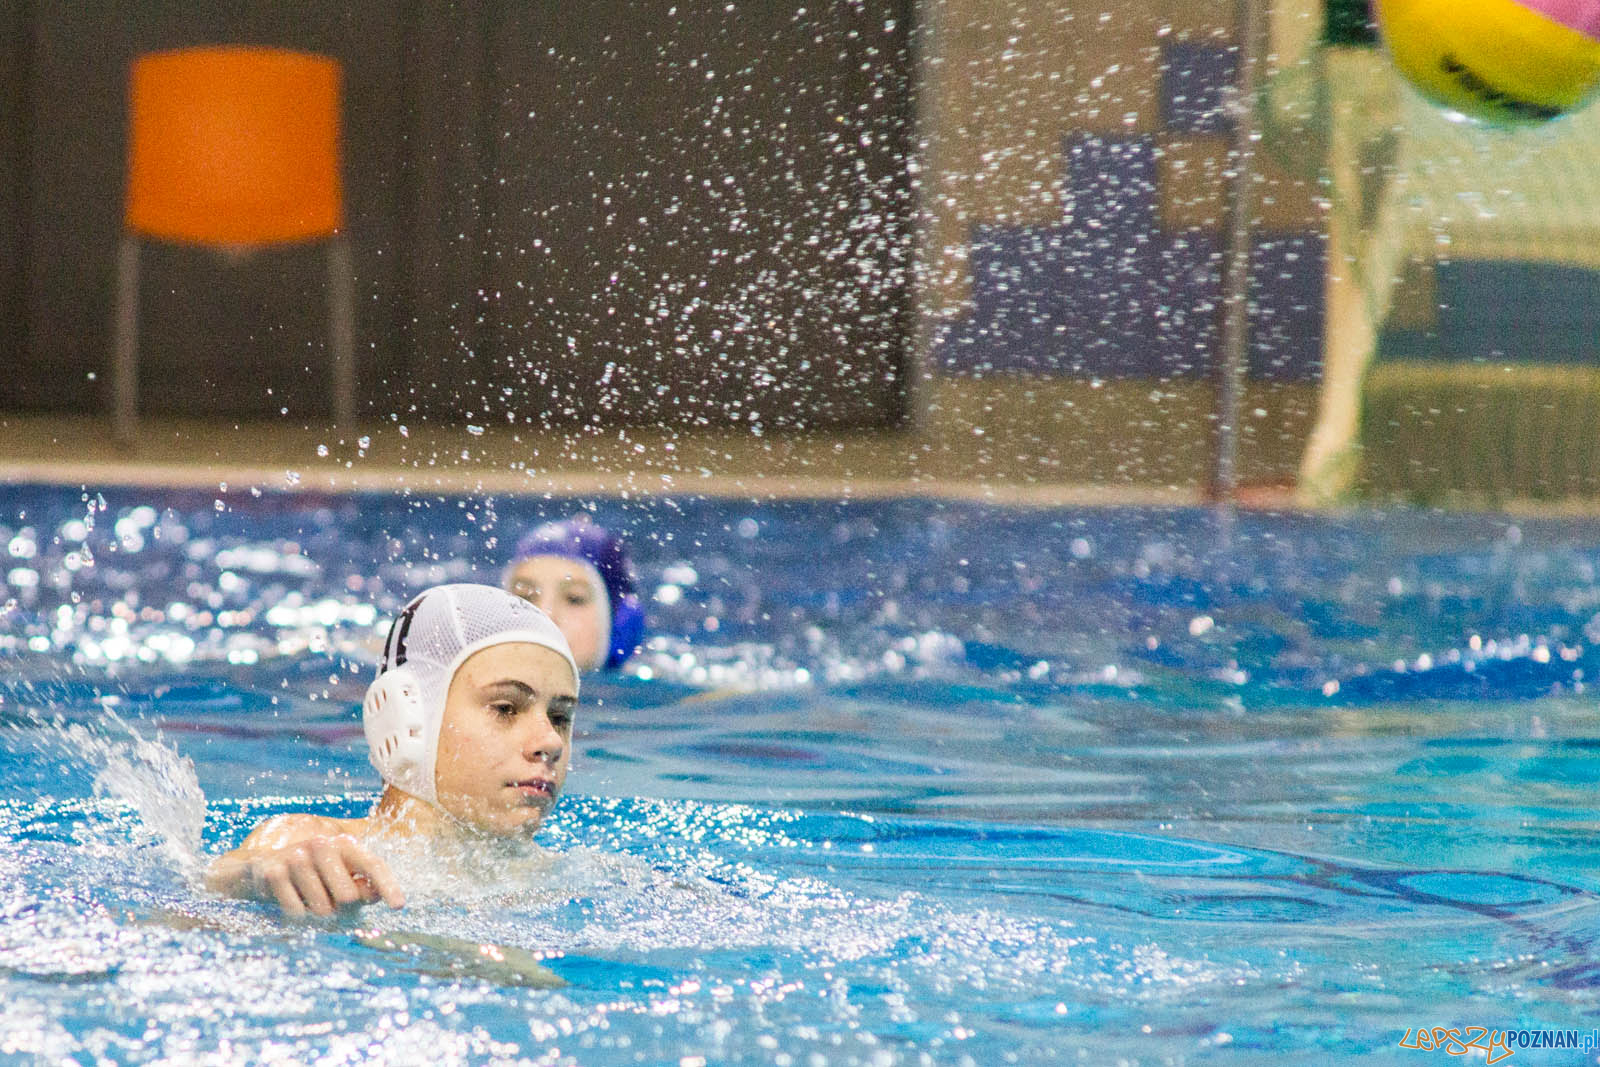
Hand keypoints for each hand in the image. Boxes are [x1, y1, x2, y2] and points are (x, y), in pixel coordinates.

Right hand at [214, 834, 404, 917]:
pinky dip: (297, 916)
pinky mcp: (272, 870)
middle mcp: (322, 844)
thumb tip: (373, 895)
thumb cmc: (309, 879)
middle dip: (342, 911)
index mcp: (344, 845)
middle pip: (348, 896)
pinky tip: (290, 904)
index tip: (400, 906)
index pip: (373, 865)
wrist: (257, 871)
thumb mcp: (336, 882)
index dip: (388, 886)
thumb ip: (360, 889)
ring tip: (308, 902)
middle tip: (330, 907)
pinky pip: (296, 911)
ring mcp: (295, 855)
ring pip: (322, 908)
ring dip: (317, 914)